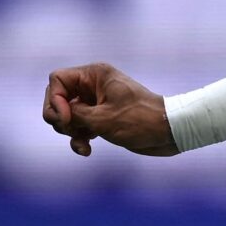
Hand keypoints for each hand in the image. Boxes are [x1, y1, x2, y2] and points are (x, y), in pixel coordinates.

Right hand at [42, 63, 174, 156]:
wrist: (170, 133)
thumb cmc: (140, 121)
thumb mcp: (100, 119)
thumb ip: (72, 115)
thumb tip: (55, 114)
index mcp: (94, 75)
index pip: (57, 80)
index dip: (55, 99)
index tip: (66, 118)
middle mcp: (93, 85)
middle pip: (58, 97)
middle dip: (59, 117)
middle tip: (69, 130)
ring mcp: (96, 102)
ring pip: (66, 115)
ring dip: (69, 131)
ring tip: (82, 143)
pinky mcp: (101, 119)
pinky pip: (79, 127)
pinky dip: (79, 138)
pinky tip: (86, 151)